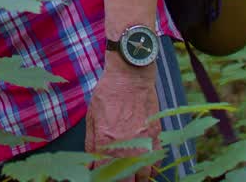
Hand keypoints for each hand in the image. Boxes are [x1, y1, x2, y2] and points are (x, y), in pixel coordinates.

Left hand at [85, 54, 161, 180]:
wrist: (130, 75)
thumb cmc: (108, 92)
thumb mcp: (92, 116)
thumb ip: (91, 144)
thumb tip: (90, 165)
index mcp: (106, 142)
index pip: (104, 173)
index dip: (102, 178)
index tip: (102, 178)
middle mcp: (126, 147)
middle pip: (125, 180)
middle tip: (117, 179)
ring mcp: (143, 143)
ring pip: (143, 174)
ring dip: (137, 179)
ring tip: (132, 180)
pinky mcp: (155, 136)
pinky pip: (155, 161)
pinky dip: (150, 168)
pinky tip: (144, 169)